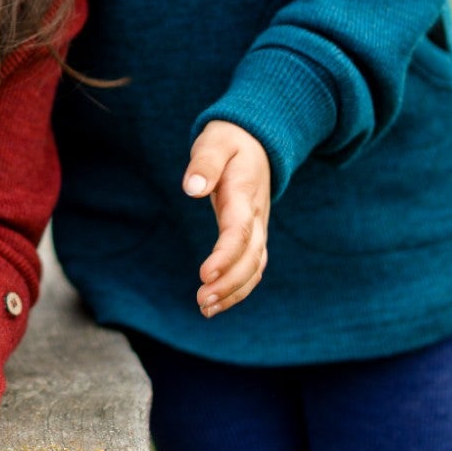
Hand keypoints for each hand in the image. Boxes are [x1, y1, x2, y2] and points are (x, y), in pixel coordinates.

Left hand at [184, 121, 271, 317]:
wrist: (259, 141)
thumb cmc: (230, 141)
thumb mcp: (215, 142)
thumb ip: (204, 163)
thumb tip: (192, 189)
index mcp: (244, 194)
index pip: (239, 232)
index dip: (225, 256)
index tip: (205, 275)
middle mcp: (256, 216)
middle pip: (250, 257)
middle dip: (229, 283)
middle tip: (201, 301)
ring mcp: (259, 227)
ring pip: (255, 267)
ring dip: (234, 292)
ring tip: (205, 309)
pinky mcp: (254, 235)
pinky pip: (252, 267)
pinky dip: (238, 288)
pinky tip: (216, 303)